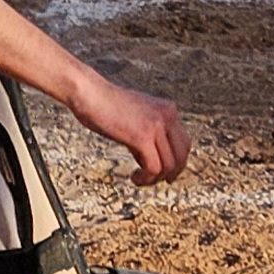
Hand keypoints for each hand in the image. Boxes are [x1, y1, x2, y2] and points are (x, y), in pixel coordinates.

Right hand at [66, 73, 191, 184]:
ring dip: (154, 179)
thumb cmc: (105, 104)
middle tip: (156, 181)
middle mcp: (167, 116)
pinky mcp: (142, 137)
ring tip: (139, 179)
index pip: (184, 142)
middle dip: (171, 173)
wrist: (89, 92)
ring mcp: (156, 126)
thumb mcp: (136, 115)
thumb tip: (152, 158)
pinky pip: (154, 168)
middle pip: (182, 155)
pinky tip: (135, 177)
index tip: (164, 173)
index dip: (177, 162)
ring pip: (169, 165)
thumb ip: (149, 131)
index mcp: (168, 109)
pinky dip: (146, 179)